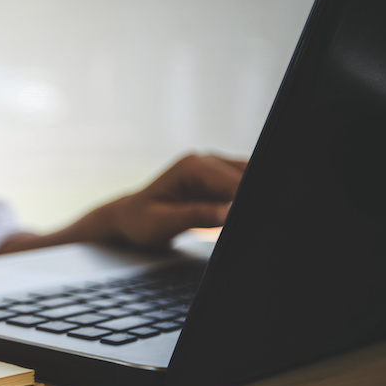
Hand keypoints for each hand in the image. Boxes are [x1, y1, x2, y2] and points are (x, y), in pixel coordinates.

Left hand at [101, 153, 246, 247]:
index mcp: (191, 166)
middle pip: (247, 176)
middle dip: (251, 199)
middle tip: (255, 223)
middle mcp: (206, 162)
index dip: (246, 198)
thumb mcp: (163, 223)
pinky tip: (237, 217)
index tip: (251, 216)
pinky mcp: (219, 183)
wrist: (130, 219)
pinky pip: (243, 189)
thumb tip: (226, 213)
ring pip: (249, 180)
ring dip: (248, 200)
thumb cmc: (140, 221)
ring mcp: (214, 171)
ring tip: (239, 221)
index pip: (233, 180)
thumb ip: (195, 216)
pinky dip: (244, 203)